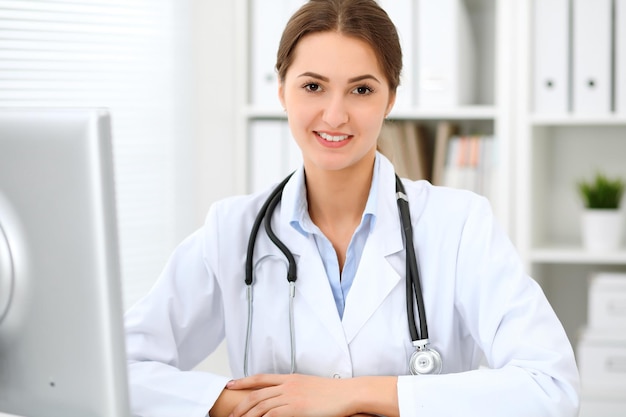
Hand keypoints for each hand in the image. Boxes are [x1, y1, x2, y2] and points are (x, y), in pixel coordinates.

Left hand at [226, 373, 356, 416]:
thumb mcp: (310, 386)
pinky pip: (273, 415)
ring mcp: (292, 396)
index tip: (231, 384)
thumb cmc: (334, 392)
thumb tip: (284, 398)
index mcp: (290, 378)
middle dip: (240, 405)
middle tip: (230, 414)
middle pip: (256, 394)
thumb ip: (295, 390)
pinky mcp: (297, 408)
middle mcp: (288, 385)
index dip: (243, 381)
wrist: (348, 393)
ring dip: (247, 416)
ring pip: (261, 406)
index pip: (261, 378)